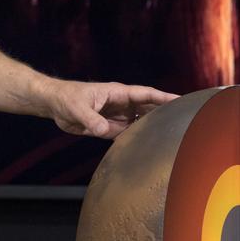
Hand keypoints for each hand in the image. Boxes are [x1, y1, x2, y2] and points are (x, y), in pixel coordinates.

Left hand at [43, 80, 178, 139]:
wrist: (54, 105)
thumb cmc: (66, 98)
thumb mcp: (78, 108)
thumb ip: (91, 119)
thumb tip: (105, 130)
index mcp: (118, 94)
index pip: (145, 95)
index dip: (163, 98)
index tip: (181, 100)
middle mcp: (121, 105)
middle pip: (148, 108)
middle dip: (165, 112)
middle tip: (185, 121)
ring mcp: (117, 116)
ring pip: (140, 122)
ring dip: (152, 127)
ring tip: (171, 136)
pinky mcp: (109, 127)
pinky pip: (127, 134)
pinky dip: (137, 138)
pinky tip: (147, 146)